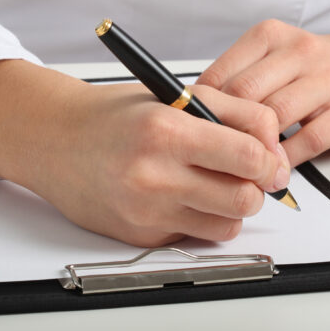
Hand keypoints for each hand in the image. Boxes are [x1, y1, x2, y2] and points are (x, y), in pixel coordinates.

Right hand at [0, 61, 291, 246]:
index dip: (271, 162)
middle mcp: (154, 174)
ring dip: (231, 208)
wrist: (54, 140)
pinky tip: (182, 194)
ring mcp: (146, 210)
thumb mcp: (176, 95)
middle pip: (243, 199)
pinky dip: (200, 218)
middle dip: (257, 188)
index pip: (246, 157)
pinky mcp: (140, 235)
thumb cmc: (115, 115)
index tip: (272, 161)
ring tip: (215, 184)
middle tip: (250, 175)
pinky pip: (195, 235)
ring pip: (226, 225)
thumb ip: (233, 111)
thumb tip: (274, 144)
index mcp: (167, 129)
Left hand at [197, 18, 329, 165]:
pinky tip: (274, 168)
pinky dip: (285, 160)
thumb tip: (193, 110)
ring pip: (275, 117)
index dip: (203, 108)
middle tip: (214, 153)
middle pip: (245, 95)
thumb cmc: (315, 67)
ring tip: (242, 165)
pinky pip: (306, 142)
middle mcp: (299, 52)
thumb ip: (238, 77)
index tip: (194, 130)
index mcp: (271, 36)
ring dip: (255, 148)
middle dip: (227, 129)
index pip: (222, 74)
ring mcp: (326, 82)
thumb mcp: (274, 55)